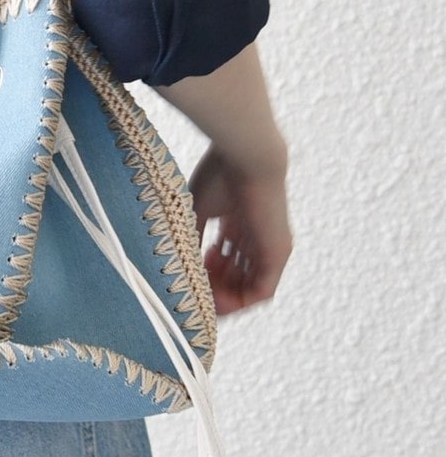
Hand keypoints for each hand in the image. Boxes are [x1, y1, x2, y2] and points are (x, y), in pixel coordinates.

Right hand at [187, 144, 293, 315]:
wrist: (248, 156)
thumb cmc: (222, 172)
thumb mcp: (199, 209)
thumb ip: (192, 237)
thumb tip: (179, 263)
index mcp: (239, 224)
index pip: (225, 259)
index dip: (206, 272)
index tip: (188, 274)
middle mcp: (256, 238)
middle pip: (236, 276)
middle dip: (213, 288)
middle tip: (193, 292)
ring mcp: (270, 247)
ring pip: (248, 286)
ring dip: (226, 299)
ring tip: (203, 301)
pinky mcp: (278, 253)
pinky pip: (262, 290)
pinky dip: (240, 300)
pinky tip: (219, 301)